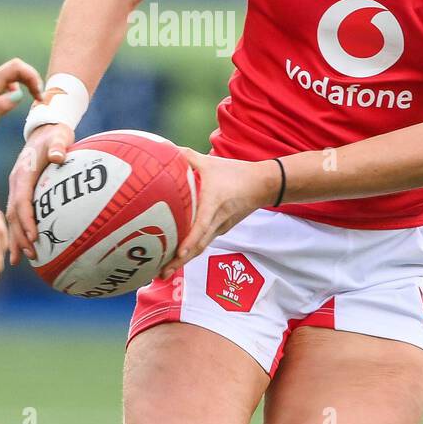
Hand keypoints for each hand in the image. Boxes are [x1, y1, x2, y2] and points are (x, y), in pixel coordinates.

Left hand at [0, 58, 43, 153]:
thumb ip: (1, 106)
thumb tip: (19, 94)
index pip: (17, 67)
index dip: (32, 76)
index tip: (38, 95)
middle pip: (16, 68)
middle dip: (31, 79)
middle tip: (39, 98)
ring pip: (12, 75)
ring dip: (26, 83)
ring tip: (33, 100)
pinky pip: (6, 83)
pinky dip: (18, 88)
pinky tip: (16, 102)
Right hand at [5, 120, 73, 263]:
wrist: (45, 128)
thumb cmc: (55, 134)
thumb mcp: (59, 137)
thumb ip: (58, 146)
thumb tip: (59, 156)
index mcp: (23, 172)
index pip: (22, 201)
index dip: (27, 220)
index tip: (34, 237)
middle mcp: (16, 182)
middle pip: (14, 214)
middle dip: (20, 236)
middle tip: (31, 255)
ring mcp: (17, 187)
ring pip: (12, 217)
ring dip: (16, 238)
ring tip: (22, 259)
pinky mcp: (21, 191)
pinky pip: (17, 214)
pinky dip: (18, 230)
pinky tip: (23, 246)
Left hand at [159, 149, 280, 280]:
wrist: (262, 185)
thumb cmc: (236, 173)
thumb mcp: (211, 162)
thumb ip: (187, 157)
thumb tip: (163, 149)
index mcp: (214, 203)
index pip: (202, 224)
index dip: (191, 240)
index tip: (179, 253)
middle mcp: (217, 220)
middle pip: (198, 245)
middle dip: (179, 261)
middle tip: (160, 274)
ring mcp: (220, 227)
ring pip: (200, 248)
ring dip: (182, 261)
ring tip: (163, 273)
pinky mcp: (221, 229)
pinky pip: (203, 242)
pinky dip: (190, 252)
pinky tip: (176, 257)